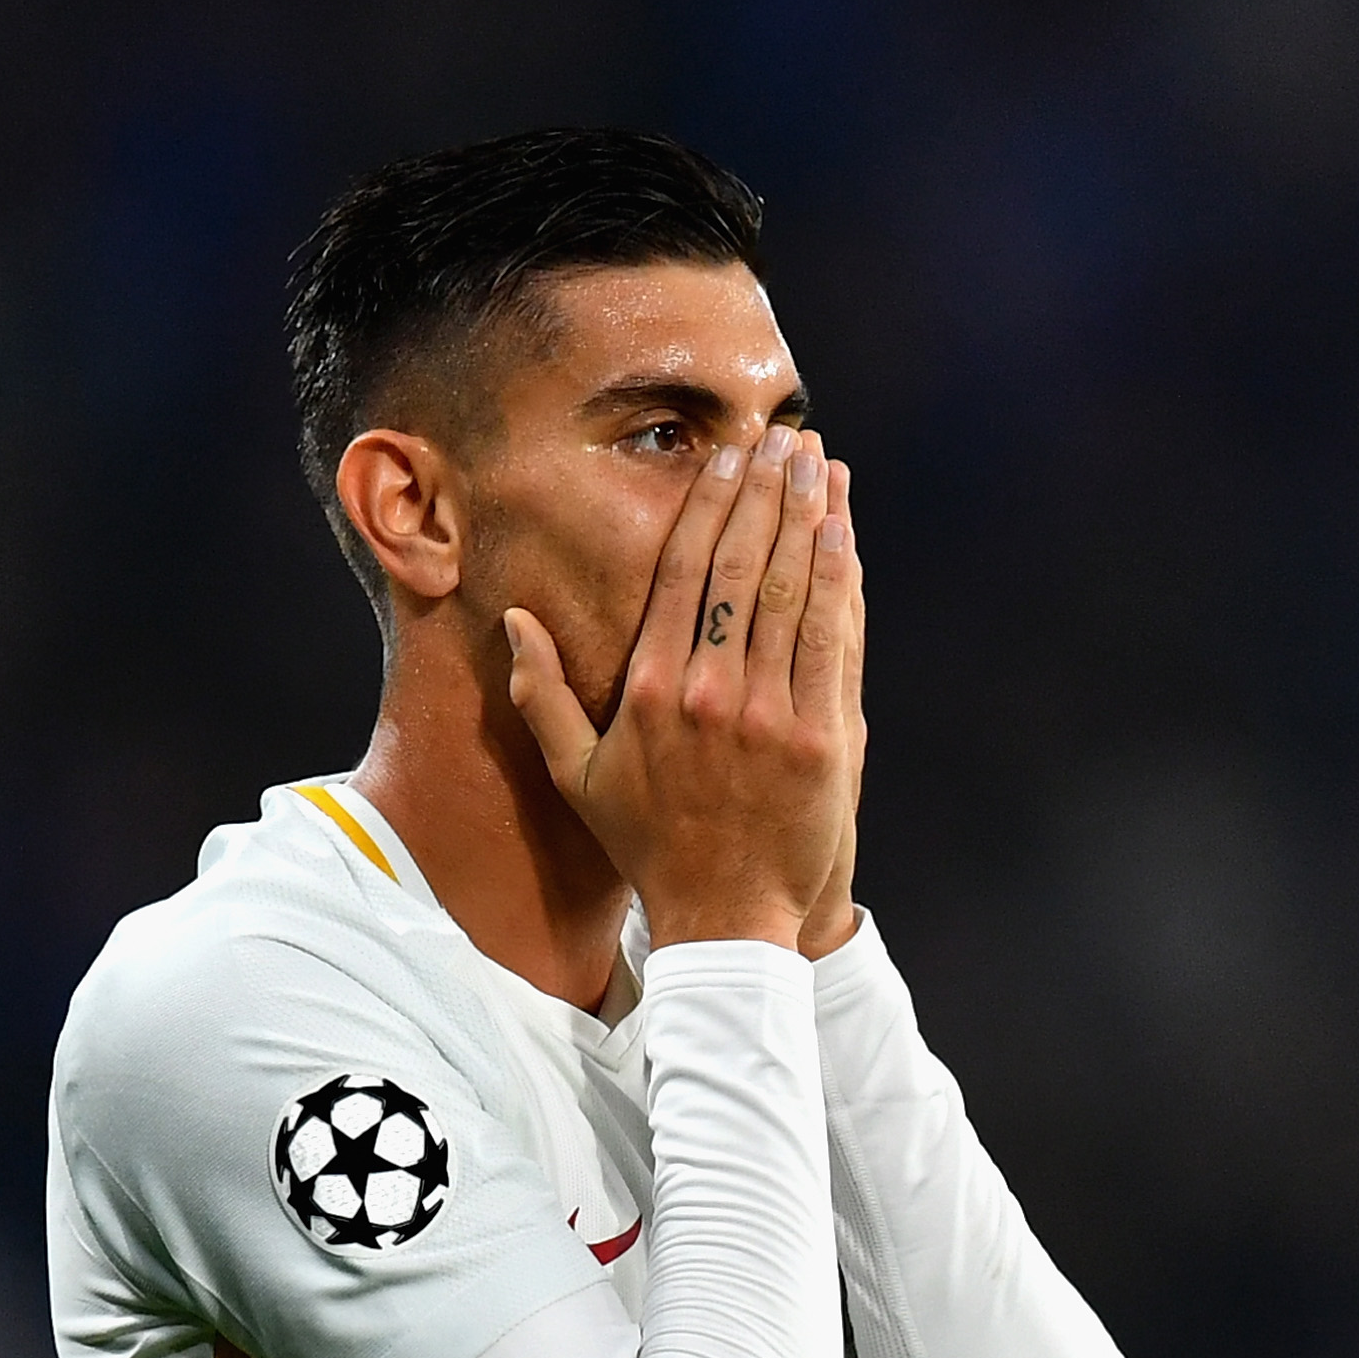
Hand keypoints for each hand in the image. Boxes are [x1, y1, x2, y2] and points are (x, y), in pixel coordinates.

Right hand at [505, 424, 861, 950]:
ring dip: (808, 516)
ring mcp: (769, 713)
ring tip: (818, 464)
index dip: (707, 505)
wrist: (726, 918)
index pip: (680, 572)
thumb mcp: (577, 775)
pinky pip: (831, 639)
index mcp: (648, 689)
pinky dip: (841, 578)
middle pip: (740, 565)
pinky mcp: (822, 738)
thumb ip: (542, 694)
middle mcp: (706, 691)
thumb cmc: (651, 844)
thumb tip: (515, 621)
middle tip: (782, 439)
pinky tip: (843, 534)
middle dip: (764, 492)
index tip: (726, 457)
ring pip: (792, 590)